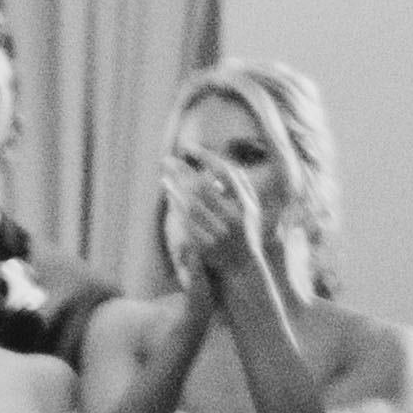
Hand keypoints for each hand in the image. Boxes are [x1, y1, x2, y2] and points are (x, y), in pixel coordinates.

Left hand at [164, 166, 255, 295]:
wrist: (244, 266)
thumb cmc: (245, 230)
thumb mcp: (249, 207)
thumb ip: (238, 186)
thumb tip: (220, 163)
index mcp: (246, 204)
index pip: (225, 173)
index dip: (206, 157)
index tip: (188, 146)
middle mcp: (234, 218)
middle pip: (202, 188)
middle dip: (182, 171)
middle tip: (166, 159)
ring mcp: (219, 234)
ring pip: (191, 206)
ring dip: (175, 189)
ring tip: (163, 176)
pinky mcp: (206, 248)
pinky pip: (187, 224)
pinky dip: (177, 208)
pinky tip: (169, 195)